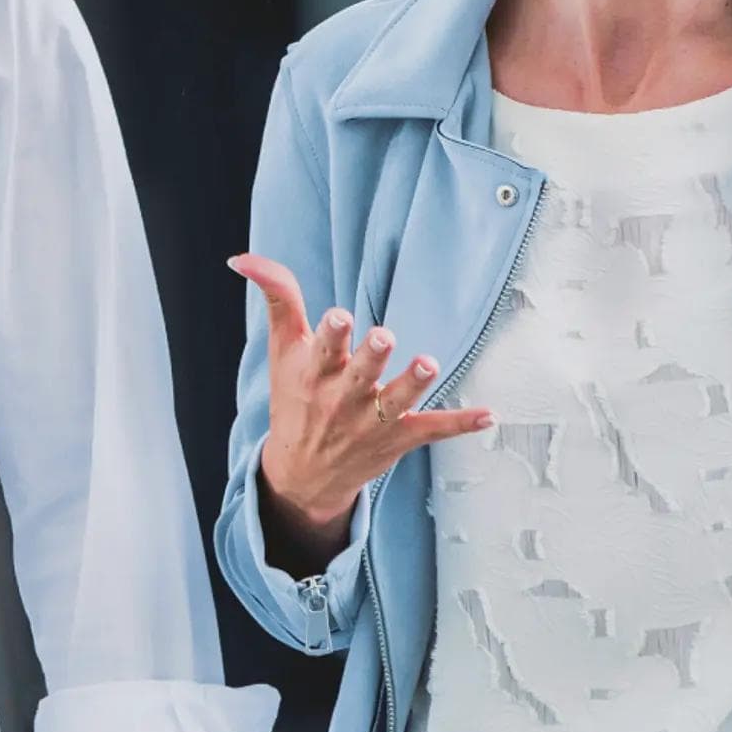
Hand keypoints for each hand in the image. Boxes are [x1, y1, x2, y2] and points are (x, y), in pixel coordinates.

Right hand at [230, 252, 493, 567]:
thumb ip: (276, 298)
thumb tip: (244, 258)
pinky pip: (431, 430)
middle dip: (371, 357)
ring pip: (397, 403)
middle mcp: (343, 399)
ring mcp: (372, 422)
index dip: (332, 334)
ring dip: (413, 384)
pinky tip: (487, 414)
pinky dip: (460, 424)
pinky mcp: (398, 439)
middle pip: (360, 375)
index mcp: (314, 374)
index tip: (339, 317)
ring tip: (427, 363)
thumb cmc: (295, 399)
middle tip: (383, 337)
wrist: (302, 474)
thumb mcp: (282, 350)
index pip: (323, 350)